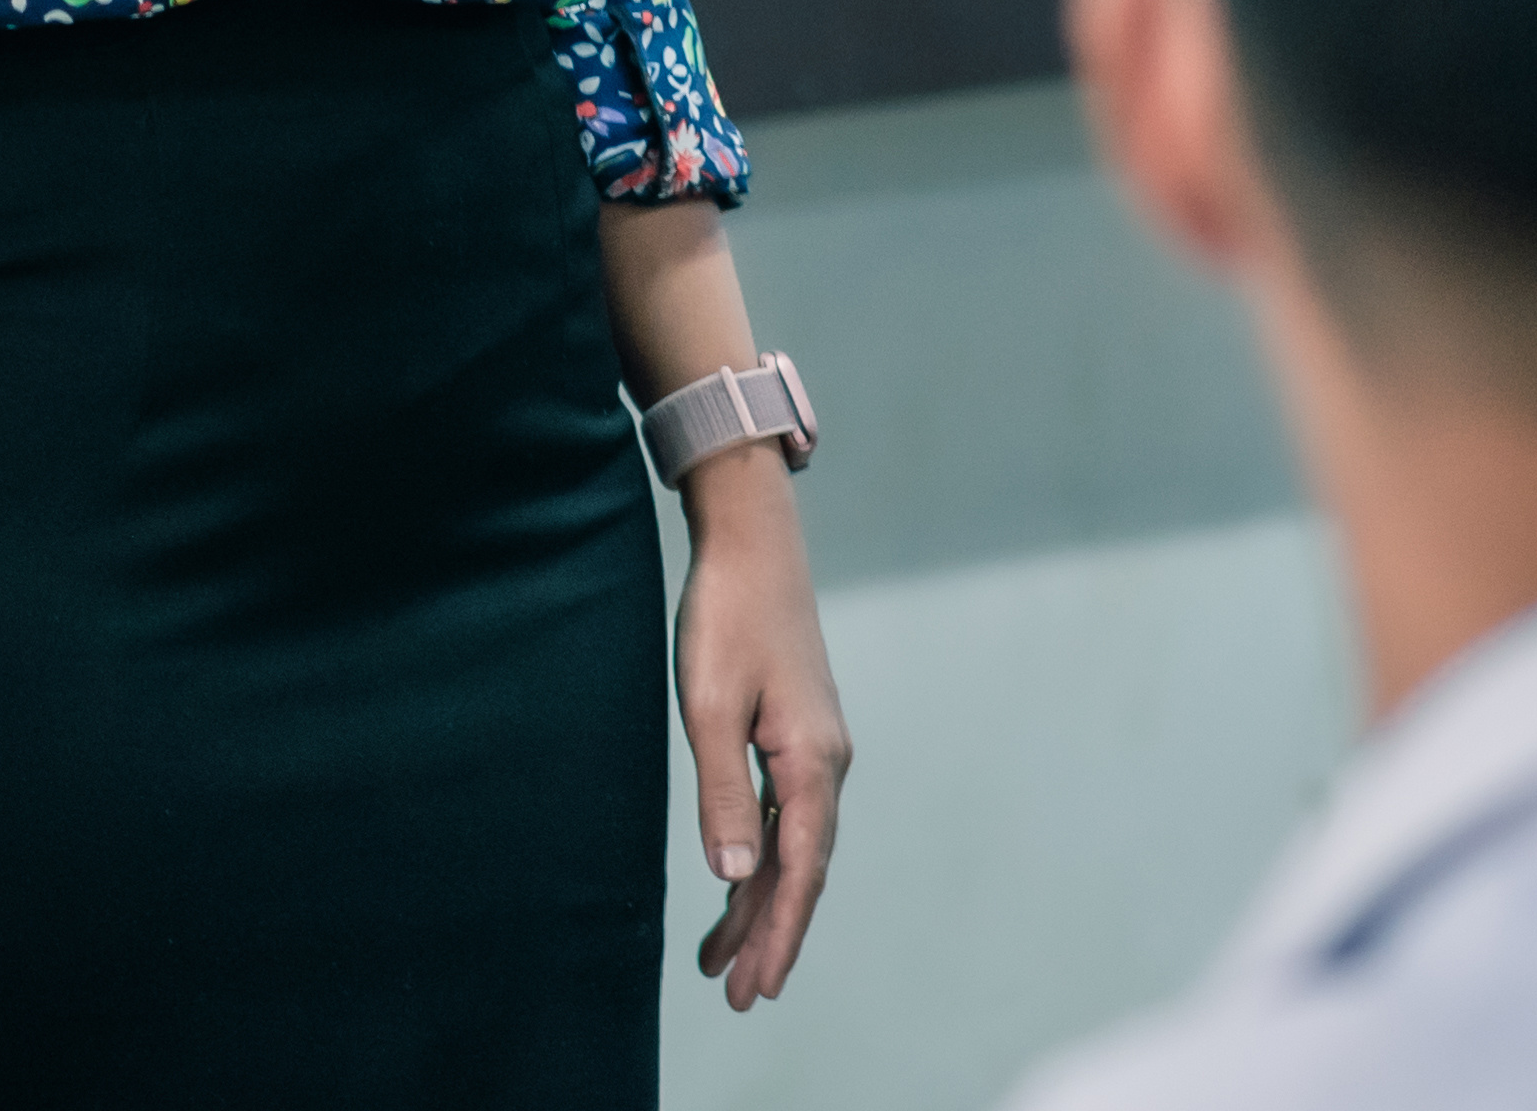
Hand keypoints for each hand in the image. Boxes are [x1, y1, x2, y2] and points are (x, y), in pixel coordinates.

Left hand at [670, 459, 851, 1011]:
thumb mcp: (710, 707)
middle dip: (770, 934)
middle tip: (738, 996)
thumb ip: (724, 795)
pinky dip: (762, 856)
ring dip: (761, 901)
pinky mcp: (798, 732)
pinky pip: (785, 813)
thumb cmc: (725, 617)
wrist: (751, 541)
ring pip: (793, 845)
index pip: (801, 871)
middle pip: (803, 869)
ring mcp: (816, 747)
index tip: (759, 987)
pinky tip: (739, 881)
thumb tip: (738, 877)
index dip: (780, 934)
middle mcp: (827, 762)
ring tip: (719, 958)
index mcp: (812, 762)